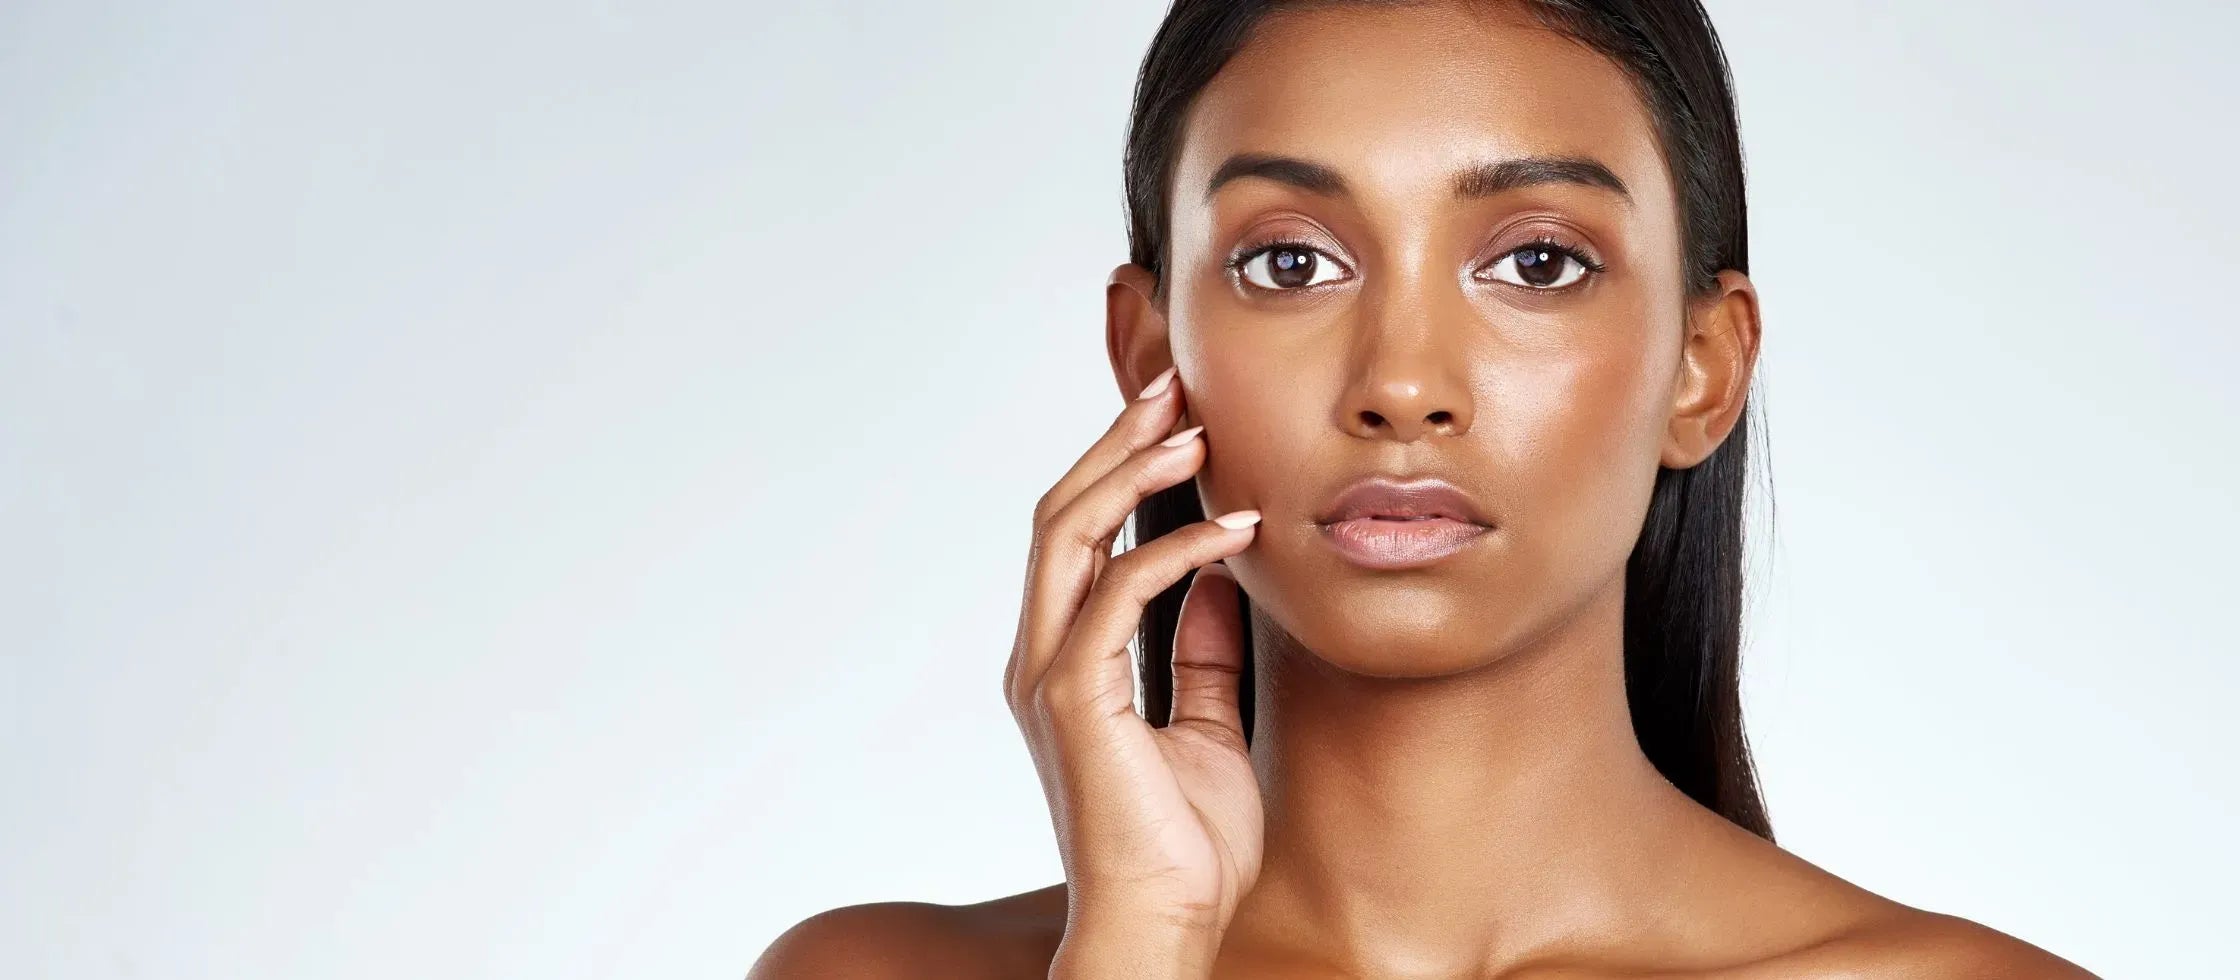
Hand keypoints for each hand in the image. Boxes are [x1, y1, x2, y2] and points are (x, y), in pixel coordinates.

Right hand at [1003, 366, 1264, 976]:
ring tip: (1196, 431)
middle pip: (1060, 514)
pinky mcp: (1075, 699)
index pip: (1077, 536)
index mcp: (1067, 662)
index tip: (1174, 417)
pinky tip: (1236, 531)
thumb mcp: (1209, 726)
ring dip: (1132, 471)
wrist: (1165, 929)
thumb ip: (1204, 651)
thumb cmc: (1184, 849)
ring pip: (1069, 534)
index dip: (1116, 467)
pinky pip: (1118, 594)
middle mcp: (1043, 657)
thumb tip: (1225, 576)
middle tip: (1175, 387)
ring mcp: (1051, 675)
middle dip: (1116, 442)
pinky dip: (1176, 550)